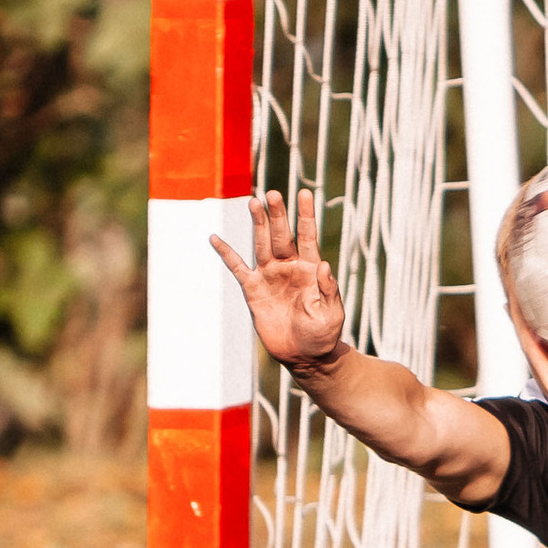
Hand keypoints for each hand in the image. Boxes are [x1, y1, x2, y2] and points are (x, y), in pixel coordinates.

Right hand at [210, 188, 346, 375]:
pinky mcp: (253, 290)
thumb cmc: (324, 334)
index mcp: (312, 269)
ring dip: (258, 224)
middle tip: (273, 193)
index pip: (309, 236)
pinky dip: (226, 254)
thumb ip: (328, 290)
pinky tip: (215, 238)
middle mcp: (290, 267)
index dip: (306, 215)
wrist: (305, 355)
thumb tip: (325, 265)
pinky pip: (237, 268)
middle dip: (278, 215)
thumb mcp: (332, 313)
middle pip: (282, 235)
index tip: (305, 193)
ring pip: (262, 244)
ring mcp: (270, 277)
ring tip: (253, 202)